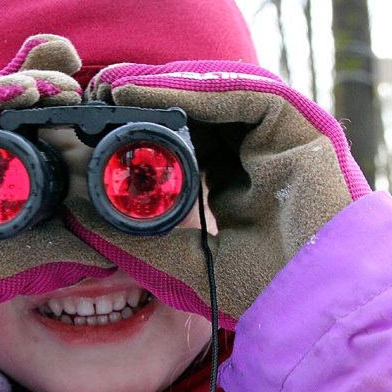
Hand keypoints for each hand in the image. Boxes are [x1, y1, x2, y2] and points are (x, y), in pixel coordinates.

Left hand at [82, 61, 370, 319]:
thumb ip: (133, 238)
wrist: (316, 305)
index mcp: (228, 178)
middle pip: (193, 109)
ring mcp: (275, 137)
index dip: (136, 126)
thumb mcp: (180, 260)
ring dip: (161, 87)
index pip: (179, 137)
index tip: (92, 123)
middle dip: (144, 97)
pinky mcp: (298, 125)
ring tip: (113, 88)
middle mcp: (250, 152)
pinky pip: (243, 95)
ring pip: (214, 95)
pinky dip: (197, 91)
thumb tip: (75, 213)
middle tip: (95, 94)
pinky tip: (152, 94)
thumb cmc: (259, 288)